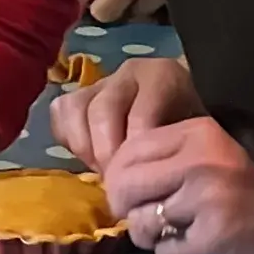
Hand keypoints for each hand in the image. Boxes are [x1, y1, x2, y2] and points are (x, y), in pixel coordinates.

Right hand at [48, 56, 202, 171]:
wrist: (180, 117)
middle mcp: (127, 73)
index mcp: (162, 76)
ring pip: (75, 109)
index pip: (140, 112)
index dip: (134, 147)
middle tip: (113, 180)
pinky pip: (60, 113)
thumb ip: (173, 147)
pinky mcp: (77, 94)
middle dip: (105, 150)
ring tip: (100, 169)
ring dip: (84, 146)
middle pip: (102, 110)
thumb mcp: (192, 137)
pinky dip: (69, 139)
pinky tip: (87, 156)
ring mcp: (99, 83)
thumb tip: (153, 174)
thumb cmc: (187, 132)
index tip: (136, 175)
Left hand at [103, 116, 253, 253]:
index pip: (128, 150)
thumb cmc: (249, 181)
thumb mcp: (210, 151)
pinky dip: (173, 252)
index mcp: (198, 132)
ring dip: (148, 233)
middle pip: (123, 185)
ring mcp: (208, 198)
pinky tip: (194, 242)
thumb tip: (111, 175)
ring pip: (140, 221)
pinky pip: (165, 251)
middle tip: (139, 214)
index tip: (129, 189)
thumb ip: (167, 156)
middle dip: (122, 206)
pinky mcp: (215, 235)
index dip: (118, 175)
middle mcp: (201, 161)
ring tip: (172, 229)